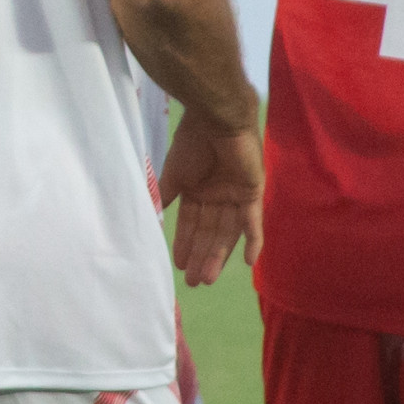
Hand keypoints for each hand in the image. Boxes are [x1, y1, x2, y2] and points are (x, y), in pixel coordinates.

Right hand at [162, 110, 263, 285]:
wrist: (215, 120)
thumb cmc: (191, 143)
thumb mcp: (173, 174)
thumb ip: (165, 196)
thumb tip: (150, 216)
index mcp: (198, 190)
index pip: (191, 224)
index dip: (185, 244)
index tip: (177, 265)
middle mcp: (217, 196)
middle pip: (209, 233)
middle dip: (201, 257)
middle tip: (193, 282)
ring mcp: (236, 196)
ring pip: (227, 233)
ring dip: (218, 256)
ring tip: (205, 278)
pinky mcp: (252, 194)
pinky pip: (253, 223)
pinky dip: (252, 242)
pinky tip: (248, 263)